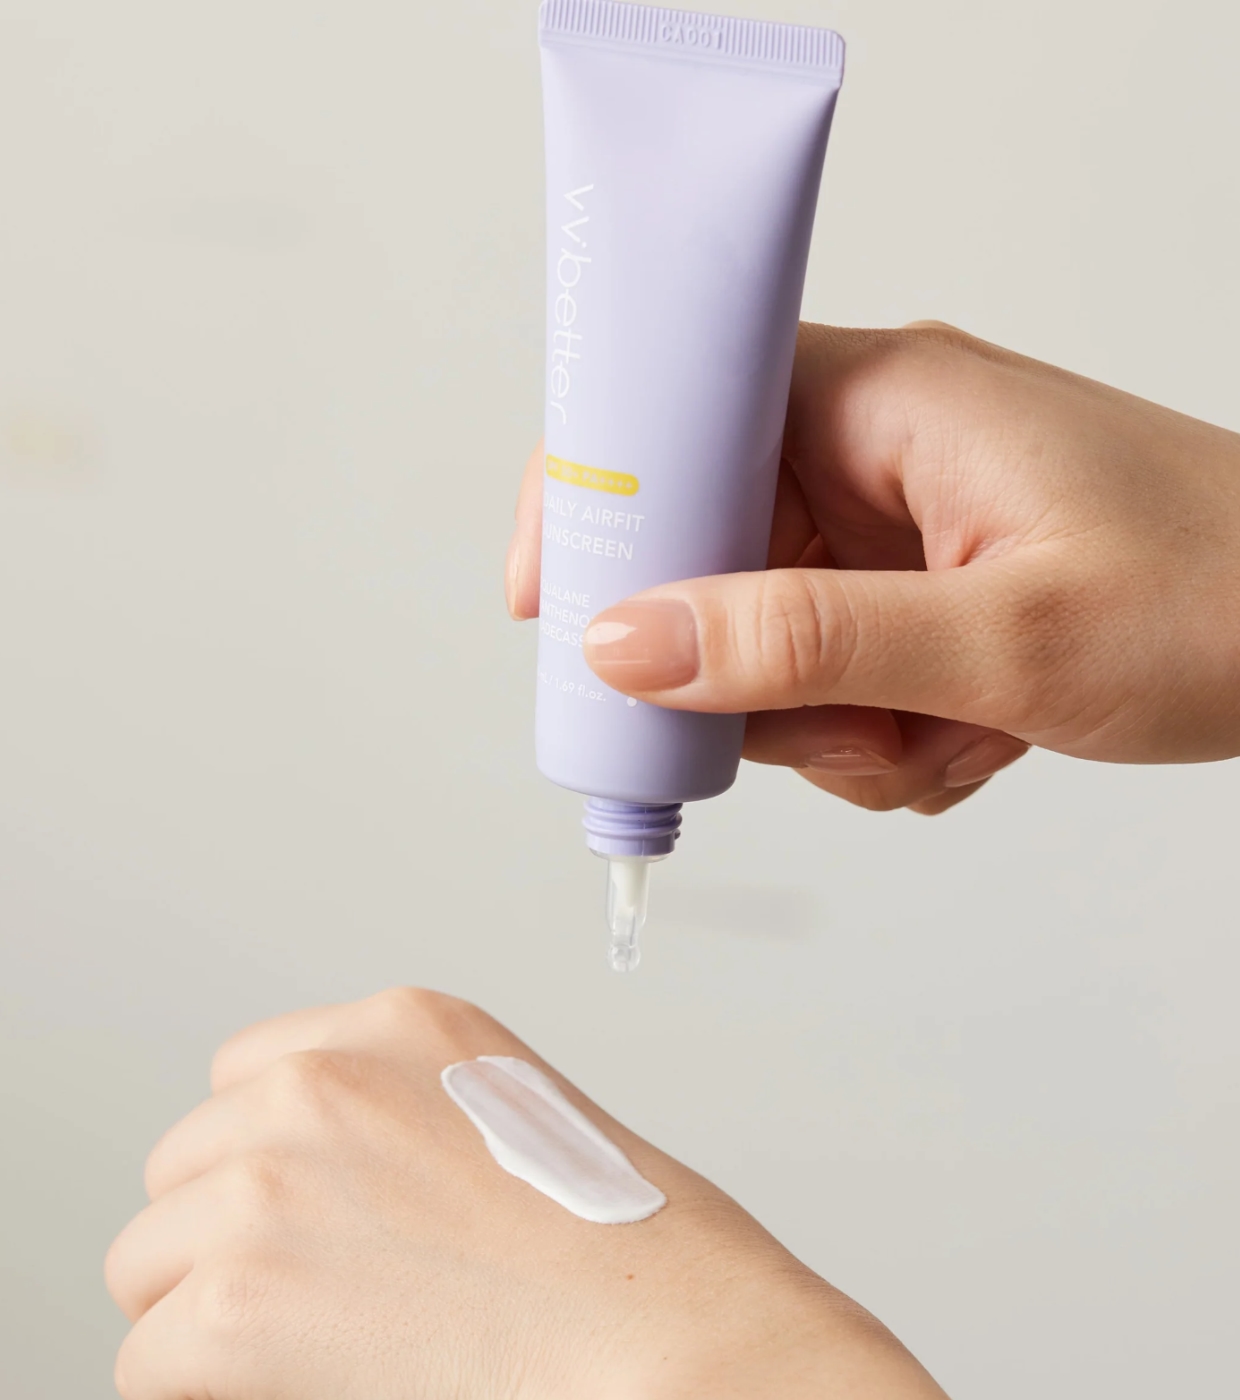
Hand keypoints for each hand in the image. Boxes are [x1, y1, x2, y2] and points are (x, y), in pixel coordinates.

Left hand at [106, 988, 946, 1399]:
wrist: (673, 1332)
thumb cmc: (630, 1248)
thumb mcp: (514, 1112)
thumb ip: (405, 1116)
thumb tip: (311, 1192)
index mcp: (401, 1022)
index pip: (251, 1076)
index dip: (266, 1160)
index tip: (295, 1216)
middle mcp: (324, 1080)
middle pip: (188, 1164)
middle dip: (228, 1233)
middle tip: (309, 1297)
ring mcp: (275, 1180)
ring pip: (152, 1259)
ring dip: (207, 1310)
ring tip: (309, 1348)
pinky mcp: (242, 1299)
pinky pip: (150, 1361)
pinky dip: (202, 1391)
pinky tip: (290, 1387)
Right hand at [506, 323, 1239, 812]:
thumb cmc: (1226, 593)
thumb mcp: (1004, 637)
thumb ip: (805, 641)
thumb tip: (628, 644)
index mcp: (877, 401)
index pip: (672, 404)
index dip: (598, 497)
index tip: (557, 607)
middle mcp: (869, 453)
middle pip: (704, 553)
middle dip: (746, 674)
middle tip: (833, 728)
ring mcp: (892, 529)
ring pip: (765, 639)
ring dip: (829, 724)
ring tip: (943, 740)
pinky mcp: (916, 593)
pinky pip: (831, 676)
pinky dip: (877, 737)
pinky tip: (967, 742)